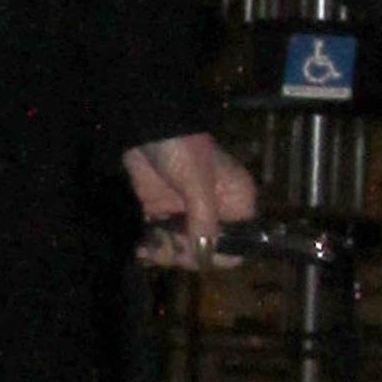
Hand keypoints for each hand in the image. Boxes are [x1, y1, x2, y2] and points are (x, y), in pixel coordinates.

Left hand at [125, 132, 259, 256]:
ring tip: (148, 248)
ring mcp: (187, 212)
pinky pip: (161, 239)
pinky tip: (142, 248)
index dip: (219, 253)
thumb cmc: (181, 147)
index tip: (195, 252)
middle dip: (186, 254)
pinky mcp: (161, 212)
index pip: (239, 242)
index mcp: (237, 201)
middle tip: (166, 246)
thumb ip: (204, 221)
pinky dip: (152, 246)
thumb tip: (205, 256)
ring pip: (183, 249)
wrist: (145, 125)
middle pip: (207, 250)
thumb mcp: (197, 183)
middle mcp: (216, 210)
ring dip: (166, 252)